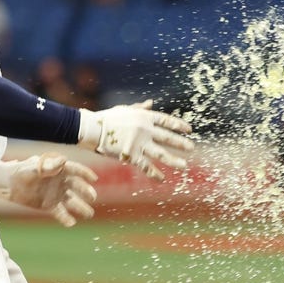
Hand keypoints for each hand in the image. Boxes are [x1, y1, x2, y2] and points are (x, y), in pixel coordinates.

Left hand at [0, 153, 97, 226]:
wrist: (9, 185)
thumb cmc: (21, 171)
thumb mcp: (33, 167)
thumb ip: (48, 167)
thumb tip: (63, 160)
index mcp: (59, 169)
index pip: (75, 170)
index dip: (85, 174)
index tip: (94, 179)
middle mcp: (61, 182)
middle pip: (77, 186)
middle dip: (85, 191)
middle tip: (92, 197)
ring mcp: (57, 195)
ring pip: (72, 201)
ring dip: (81, 207)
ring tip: (89, 214)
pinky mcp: (50, 206)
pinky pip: (61, 213)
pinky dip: (66, 218)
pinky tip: (71, 223)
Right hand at [77, 101, 193, 180]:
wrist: (92, 128)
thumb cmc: (107, 118)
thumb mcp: (125, 110)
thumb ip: (140, 108)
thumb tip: (151, 103)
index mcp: (144, 117)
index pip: (166, 121)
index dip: (178, 125)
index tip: (189, 130)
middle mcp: (144, 129)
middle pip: (167, 137)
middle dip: (180, 143)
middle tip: (191, 148)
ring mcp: (138, 143)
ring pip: (160, 153)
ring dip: (173, 160)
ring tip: (184, 165)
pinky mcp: (131, 155)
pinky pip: (145, 166)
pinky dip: (154, 173)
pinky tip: (162, 179)